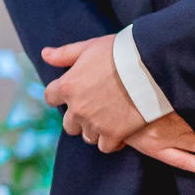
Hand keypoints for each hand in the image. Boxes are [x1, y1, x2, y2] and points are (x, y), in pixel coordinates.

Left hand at [42, 35, 145, 151]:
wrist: (149, 69)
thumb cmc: (118, 54)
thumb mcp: (88, 47)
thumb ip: (65, 54)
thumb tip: (45, 54)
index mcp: (66, 86)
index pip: (50, 98)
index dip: (59, 96)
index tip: (71, 95)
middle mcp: (76, 108)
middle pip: (68, 123)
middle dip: (78, 118)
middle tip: (94, 109)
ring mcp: (94, 123)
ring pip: (87, 136)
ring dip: (94, 130)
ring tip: (108, 120)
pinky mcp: (114, 134)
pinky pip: (105, 146)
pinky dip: (111, 141)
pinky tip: (120, 131)